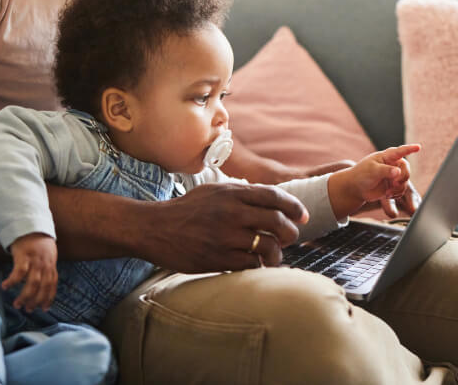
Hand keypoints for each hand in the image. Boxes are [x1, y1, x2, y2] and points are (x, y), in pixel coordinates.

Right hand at [3, 233, 57, 311]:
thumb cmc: (38, 244)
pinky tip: (5, 287)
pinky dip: (12, 281)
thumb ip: (46, 270)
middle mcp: (45, 264)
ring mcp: (35, 261)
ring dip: (25, 296)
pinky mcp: (24, 256)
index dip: (49, 297)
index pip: (52, 285)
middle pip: (43, 286)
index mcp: (51, 265)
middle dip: (36, 300)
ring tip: (17, 304)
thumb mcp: (47, 256)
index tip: (45, 309)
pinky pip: (19, 272)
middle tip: (28, 310)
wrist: (31, 227)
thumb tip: (42, 286)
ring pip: (33, 283)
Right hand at [142, 183, 308, 272]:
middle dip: (291, 232)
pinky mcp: (218, 258)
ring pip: (268, 247)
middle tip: (290, 238)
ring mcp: (225, 236)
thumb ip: (240, 193)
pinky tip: (256, 265)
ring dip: (277, 254)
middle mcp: (231, 213)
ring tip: (274, 255)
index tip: (303, 216)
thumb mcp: (212, 191)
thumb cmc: (186, 209)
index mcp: (232, 193)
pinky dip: (259, 266)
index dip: (294, 206)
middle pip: (278, 222)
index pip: (274, 196)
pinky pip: (251, 265)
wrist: (154, 228)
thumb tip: (269, 199)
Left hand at [327, 144, 420, 219]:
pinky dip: (397, 194)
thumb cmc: (362, 174)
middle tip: (393, 184)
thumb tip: (398, 172)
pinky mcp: (393, 185)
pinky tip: (387, 195)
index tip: (418, 147)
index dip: (409, 149)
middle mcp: (393, 164)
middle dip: (402, 178)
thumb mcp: (372, 171)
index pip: (400, 151)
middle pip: (406, 170)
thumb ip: (386, 171)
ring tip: (388, 192)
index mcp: (387, 156)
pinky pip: (402, 190)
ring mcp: (394, 175)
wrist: (356, 188)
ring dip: (398, 189)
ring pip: (405, 182)